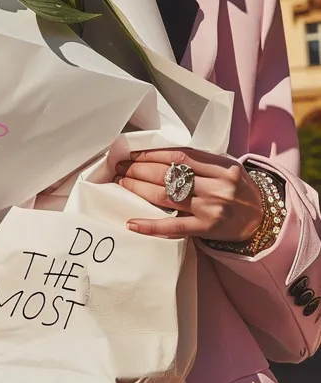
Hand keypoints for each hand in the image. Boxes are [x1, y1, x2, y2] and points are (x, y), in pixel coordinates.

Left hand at [116, 148, 262, 241]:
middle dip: (139, 169)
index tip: (132, 153)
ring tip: (122, 183)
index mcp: (222, 166)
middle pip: (169, 175)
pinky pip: (173, 227)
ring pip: (167, 196)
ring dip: (139, 189)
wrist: (262, 219)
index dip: (152, 153)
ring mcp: (211, 209)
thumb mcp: (227, 167)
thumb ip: (200, 160)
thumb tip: (161, 153)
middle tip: (120, 167)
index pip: (179, 156)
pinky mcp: (206, 230)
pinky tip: (132, 222)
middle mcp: (217, 186)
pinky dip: (150, 225)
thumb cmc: (238, 189)